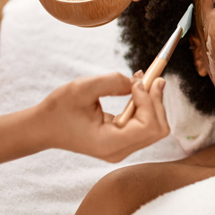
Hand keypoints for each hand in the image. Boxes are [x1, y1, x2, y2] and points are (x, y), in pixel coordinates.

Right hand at [35, 72, 169, 162]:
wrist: (44, 127)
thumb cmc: (59, 109)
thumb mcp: (81, 88)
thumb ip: (112, 82)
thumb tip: (140, 82)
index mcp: (109, 143)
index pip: (149, 126)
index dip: (149, 102)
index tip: (137, 82)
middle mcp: (119, 151)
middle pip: (158, 128)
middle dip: (156, 100)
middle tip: (150, 76)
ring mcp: (122, 149)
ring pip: (156, 126)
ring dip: (153, 101)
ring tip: (141, 80)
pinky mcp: (123, 142)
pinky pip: (146, 124)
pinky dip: (146, 105)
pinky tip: (136, 89)